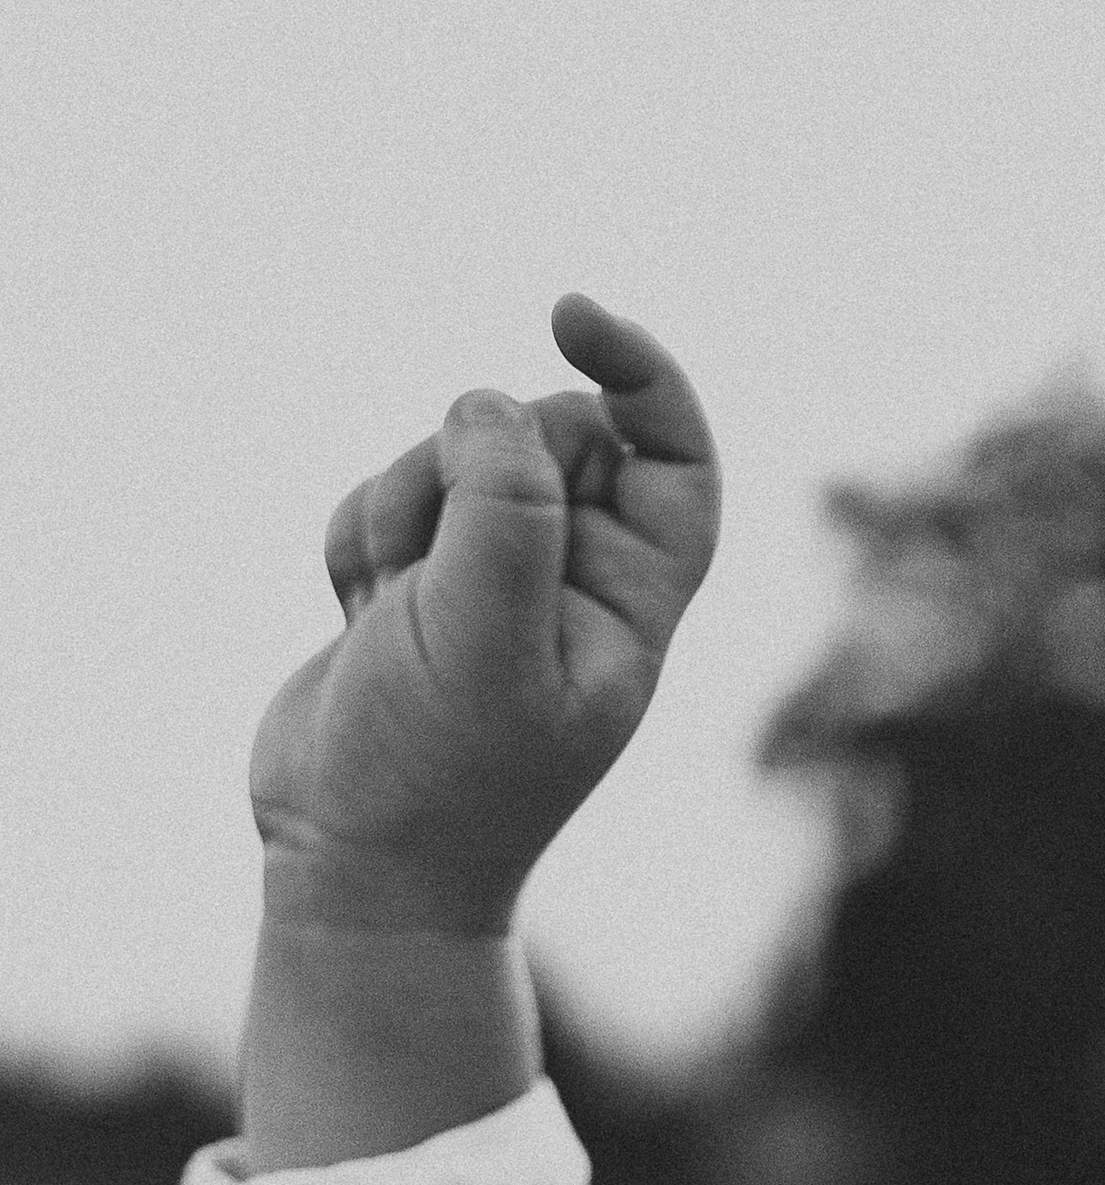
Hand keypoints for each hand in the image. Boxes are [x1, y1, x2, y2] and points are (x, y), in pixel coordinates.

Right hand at [250, 295, 719, 936]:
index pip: (674, 457)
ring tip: (393, 616)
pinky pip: (381, 499)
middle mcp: (575, 582)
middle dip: (471, 463)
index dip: (641, 374)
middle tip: (438, 558)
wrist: (350, 866)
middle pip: (540, 432)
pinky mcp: (414, 584)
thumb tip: (496, 404)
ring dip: (401, 514)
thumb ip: (504, 509)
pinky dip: (356, 546)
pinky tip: (358, 623)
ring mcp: (491, 580)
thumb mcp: (484, 636)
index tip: (572, 317)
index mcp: (630, 604)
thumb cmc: (437, 773)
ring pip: (448, 456)